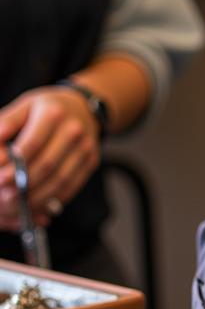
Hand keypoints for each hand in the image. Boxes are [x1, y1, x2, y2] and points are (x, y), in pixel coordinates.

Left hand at [0, 87, 101, 231]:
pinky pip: (72, 185)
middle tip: (5, 195)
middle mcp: (73, 130)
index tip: (0, 177)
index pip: (32, 144)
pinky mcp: (91, 161)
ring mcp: (85, 148)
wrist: (84, 108)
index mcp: (53, 114)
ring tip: (18, 202)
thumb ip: (6, 122)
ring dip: (37, 195)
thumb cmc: (47, 108)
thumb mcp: (24, 106)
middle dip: (24, 183)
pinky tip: (37, 202)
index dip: (14, 164)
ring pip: (60, 179)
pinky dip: (53, 198)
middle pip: (47, 164)